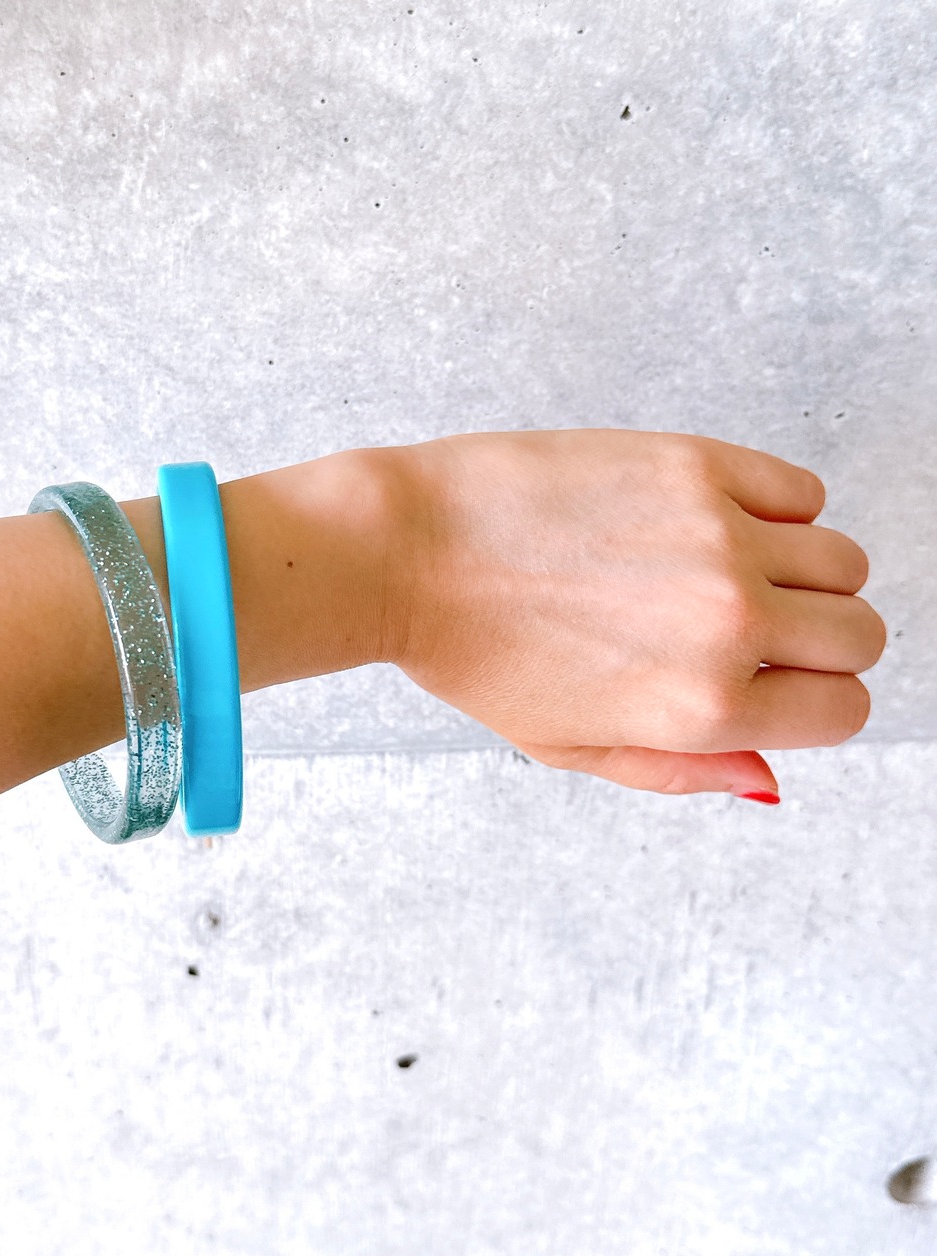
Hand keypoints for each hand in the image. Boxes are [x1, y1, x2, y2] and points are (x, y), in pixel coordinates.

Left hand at [382, 429, 886, 798]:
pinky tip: (711, 524)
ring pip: (843, 561)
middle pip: (860, 635)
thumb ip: (678, 771)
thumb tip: (766, 781)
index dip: (807, 704)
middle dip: (815, 644)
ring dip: (800, 575)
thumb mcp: (567, 747)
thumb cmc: (471, 654)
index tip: (770, 685)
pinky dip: (776, 510)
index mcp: (701, 705)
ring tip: (717, 574)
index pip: (844, 711)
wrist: (407, 553)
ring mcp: (717, 535)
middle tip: (744, 632)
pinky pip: (801, 490)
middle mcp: (727, 620)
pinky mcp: (694, 464)